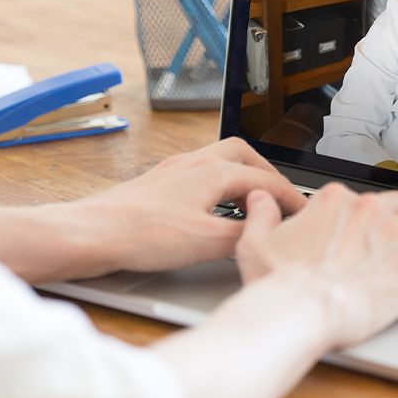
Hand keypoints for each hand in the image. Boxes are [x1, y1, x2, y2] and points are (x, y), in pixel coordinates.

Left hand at [0, 137, 307, 282]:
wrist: (92, 233)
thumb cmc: (142, 235)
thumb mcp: (206, 242)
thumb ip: (243, 236)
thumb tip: (266, 234)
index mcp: (213, 172)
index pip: (266, 182)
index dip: (291, 198)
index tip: (305, 213)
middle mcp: (195, 163)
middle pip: (244, 155)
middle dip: (268, 175)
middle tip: (282, 198)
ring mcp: (175, 169)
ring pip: (221, 159)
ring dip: (243, 175)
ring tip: (252, 200)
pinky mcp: (159, 182)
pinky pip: (201, 171)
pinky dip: (219, 183)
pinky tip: (214, 205)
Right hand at [235, 183, 397, 349]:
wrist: (297, 309)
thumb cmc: (276, 283)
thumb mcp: (255, 243)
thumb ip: (260, 214)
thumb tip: (259, 196)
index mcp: (336, 202)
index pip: (358, 198)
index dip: (363, 212)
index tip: (361, 226)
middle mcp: (370, 211)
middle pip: (396, 203)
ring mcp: (395, 239)